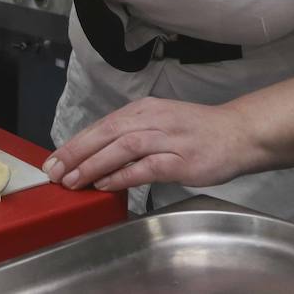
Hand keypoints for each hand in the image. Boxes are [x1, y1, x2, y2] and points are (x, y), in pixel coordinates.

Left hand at [43, 97, 257, 192]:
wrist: (239, 133)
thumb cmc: (198, 132)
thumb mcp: (160, 124)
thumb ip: (132, 136)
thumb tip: (98, 156)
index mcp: (144, 110)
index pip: (102, 125)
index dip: (76, 143)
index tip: (54, 159)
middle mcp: (152, 119)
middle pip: (106, 133)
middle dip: (76, 153)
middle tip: (54, 171)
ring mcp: (167, 138)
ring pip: (122, 147)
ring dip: (93, 164)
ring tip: (73, 180)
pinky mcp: (181, 159)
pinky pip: (146, 166)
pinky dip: (123, 175)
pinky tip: (106, 184)